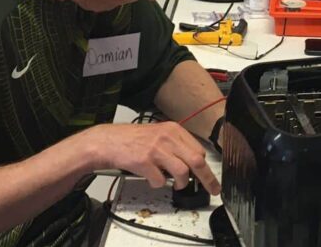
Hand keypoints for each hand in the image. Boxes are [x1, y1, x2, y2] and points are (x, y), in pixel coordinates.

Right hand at [84, 122, 219, 193]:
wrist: (108, 141)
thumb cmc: (133, 139)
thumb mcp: (159, 134)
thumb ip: (176, 145)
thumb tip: (193, 163)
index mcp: (174, 130)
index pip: (199, 150)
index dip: (206, 167)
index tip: (210, 177)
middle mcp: (167, 137)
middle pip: (197, 160)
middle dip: (207, 178)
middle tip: (212, 189)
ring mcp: (156, 149)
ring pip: (182, 172)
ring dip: (181, 183)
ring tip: (175, 184)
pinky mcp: (144, 162)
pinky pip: (160, 180)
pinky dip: (158, 184)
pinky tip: (152, 179)